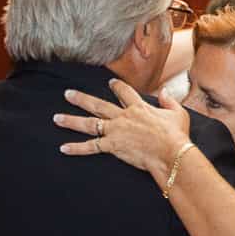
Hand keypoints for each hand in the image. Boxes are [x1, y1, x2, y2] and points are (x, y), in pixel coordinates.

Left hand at [54, 79, 192, 177]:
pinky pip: (91, 146)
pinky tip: (63, 148)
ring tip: (57, 118)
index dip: (117, 86)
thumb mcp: (178, 113)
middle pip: (98, 105)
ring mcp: (115, 130)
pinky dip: (77, 148)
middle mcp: (123, 116)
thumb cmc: (176, 135)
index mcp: (139, 107)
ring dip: (71, 120)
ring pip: (89, 123)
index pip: (125, 92)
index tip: (111, 82)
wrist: (171, 152)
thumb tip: (163, 92)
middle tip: (68, 94)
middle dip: (81, 99)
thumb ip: (169, 101)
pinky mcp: (112, 146)